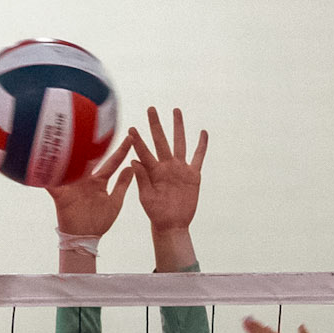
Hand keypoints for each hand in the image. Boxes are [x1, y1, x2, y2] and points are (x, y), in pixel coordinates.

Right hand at [50, 130, 137, 240]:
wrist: (84, 238)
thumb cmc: (99, 222)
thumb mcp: (115, 202)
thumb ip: (123, 185)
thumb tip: (133, 167)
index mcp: (99, 181)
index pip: (112, 162)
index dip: (122, 151)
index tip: (131, 137)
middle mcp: (85, 179)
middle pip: (90, 158)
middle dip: (94, 142)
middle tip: (97, 122)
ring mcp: (72, 185)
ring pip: (71, 164)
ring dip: (68, 150)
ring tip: (68, 132)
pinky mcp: (60, 194)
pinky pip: (50, 182)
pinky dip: (45, 174)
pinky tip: (39, 162)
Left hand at [128, 107, 207, 266]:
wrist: (172, 224)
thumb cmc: (155, 213)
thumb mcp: (146, 198)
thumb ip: (141, 179)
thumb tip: (134, 160)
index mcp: (153, 171)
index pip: (143, 151)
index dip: (137, 140)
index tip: (131, 128)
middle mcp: (166, 166)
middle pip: (161, 140)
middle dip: (156, 125)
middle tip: (151, 109)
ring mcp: (180, 169)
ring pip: (179, 143)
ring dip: (178, 127)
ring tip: (176, 111)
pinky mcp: (193, 175)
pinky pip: (198, 157)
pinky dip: (201, 145)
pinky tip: (203, 132)